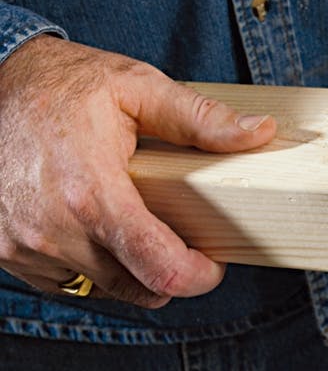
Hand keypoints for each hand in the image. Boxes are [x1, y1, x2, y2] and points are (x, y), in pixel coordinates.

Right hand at [0, 35, 275, 306]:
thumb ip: (201, 118)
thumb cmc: (62, 83)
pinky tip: (97, 229)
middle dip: (170, 272)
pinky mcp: (4, 251)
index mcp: (91, 195)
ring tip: (138, 225)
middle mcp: (52, 231)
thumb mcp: (138, 87)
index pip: (160, 270)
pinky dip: (91, 264)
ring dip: (129, 270)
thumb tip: (259, 132)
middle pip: (138, 288)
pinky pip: (66, 280)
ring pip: (103, 288)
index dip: (198, 276)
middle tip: (183, 239)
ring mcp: (22, 246)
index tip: (214, 261)